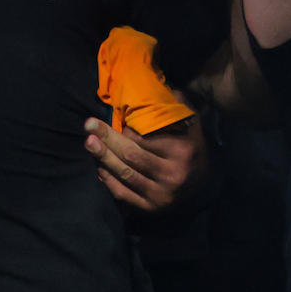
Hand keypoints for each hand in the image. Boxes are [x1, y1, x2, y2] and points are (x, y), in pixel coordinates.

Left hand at [86, 116, 206, 211]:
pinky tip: (98, 166)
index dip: (125, 130)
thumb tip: (160, 84)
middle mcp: (172, 175)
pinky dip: (108, 179)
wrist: (202, 184)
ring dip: (103, 157)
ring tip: (88, 142)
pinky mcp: (150, 208)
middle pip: (131, 155)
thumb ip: (177, 104)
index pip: (144, 139)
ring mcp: (160, 194)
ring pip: (125, 174)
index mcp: (181, 151)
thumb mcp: (190, 123)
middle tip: (89, 125)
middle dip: (107, 140)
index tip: (113, 121)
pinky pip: (123, 193)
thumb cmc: (190, 147)